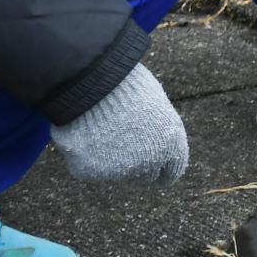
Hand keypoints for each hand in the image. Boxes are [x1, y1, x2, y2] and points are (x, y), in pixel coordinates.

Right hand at [49, 64, 188, 186]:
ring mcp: (120, 169)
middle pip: (145, 176)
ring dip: (111, 156)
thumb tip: (154, 137)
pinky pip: (89, 166)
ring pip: (116, 170)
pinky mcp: (92, 171)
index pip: (172, 172)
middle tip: (123, 146)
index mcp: (171, 143)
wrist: (95, 79)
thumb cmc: (126, 82)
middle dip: (137, 165)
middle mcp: (149, 161)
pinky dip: (86, 154)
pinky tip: (84, 131)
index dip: (162, 169)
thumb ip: (158, 128)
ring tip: (101, 125)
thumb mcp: (154, 102)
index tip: (154, 169)